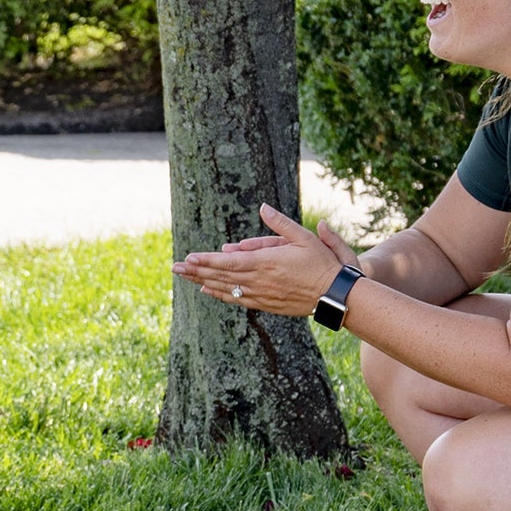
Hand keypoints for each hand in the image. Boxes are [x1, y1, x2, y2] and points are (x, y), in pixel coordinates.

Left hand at [172, 206, 356, 316]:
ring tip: (184, 278)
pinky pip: (237, 299)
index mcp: (266, 262)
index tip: (188, 258)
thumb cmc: (323, 263)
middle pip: (221, 276)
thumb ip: (281, 224)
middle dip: (196, 272)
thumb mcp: (305, 237)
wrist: (336, 295)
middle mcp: (259, 280)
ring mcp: (261, 294)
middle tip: (174, 269)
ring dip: (203, 282)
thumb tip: (263, 206)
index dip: (206, 261)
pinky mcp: (266, 304)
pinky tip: (207, 291)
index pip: (228, 262)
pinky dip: (220, 295)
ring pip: (226, 288)